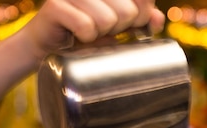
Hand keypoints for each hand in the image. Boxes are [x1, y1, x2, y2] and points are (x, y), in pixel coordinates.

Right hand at [22, 0, 165, 60]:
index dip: (140, 16)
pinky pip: (86, 27)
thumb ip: (141, 18)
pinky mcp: (56, 5)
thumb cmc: (85, 33)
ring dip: (100, 35)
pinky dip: (84, 38)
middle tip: (103, 30)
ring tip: (89, 33)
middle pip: (128, 12)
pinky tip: (76, 36)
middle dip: (119, 29)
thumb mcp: (118, 26)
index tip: (129, 23)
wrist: (48, 45)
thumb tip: (158, 19)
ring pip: (107, 20)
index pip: (142, 0)